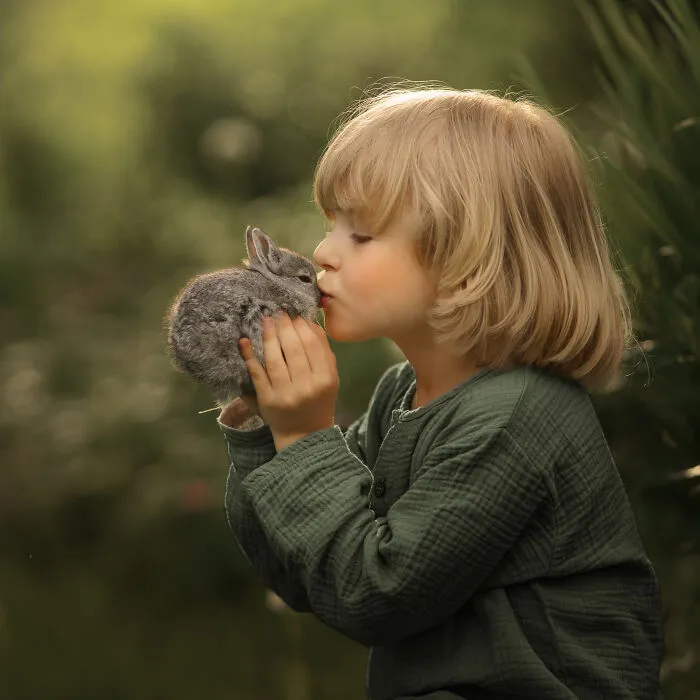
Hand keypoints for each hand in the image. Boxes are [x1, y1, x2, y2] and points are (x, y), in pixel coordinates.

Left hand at [239, 312, 338, 447]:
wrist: (305, 433)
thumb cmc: (319, 400)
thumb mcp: (330, 378)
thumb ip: (323, 352)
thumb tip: (310, 322)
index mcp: (325, 379)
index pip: (312, 345)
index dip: (301, 326)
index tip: (294, 314)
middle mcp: (306, 386)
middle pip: (293, 349)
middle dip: (284, 327)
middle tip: (278, 313)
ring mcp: (285, 394)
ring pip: (274, 359)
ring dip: (268, 336)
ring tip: (265, 321)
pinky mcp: (267, 400)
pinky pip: (257, 374)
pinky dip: (249, 356)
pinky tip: (245, 341)